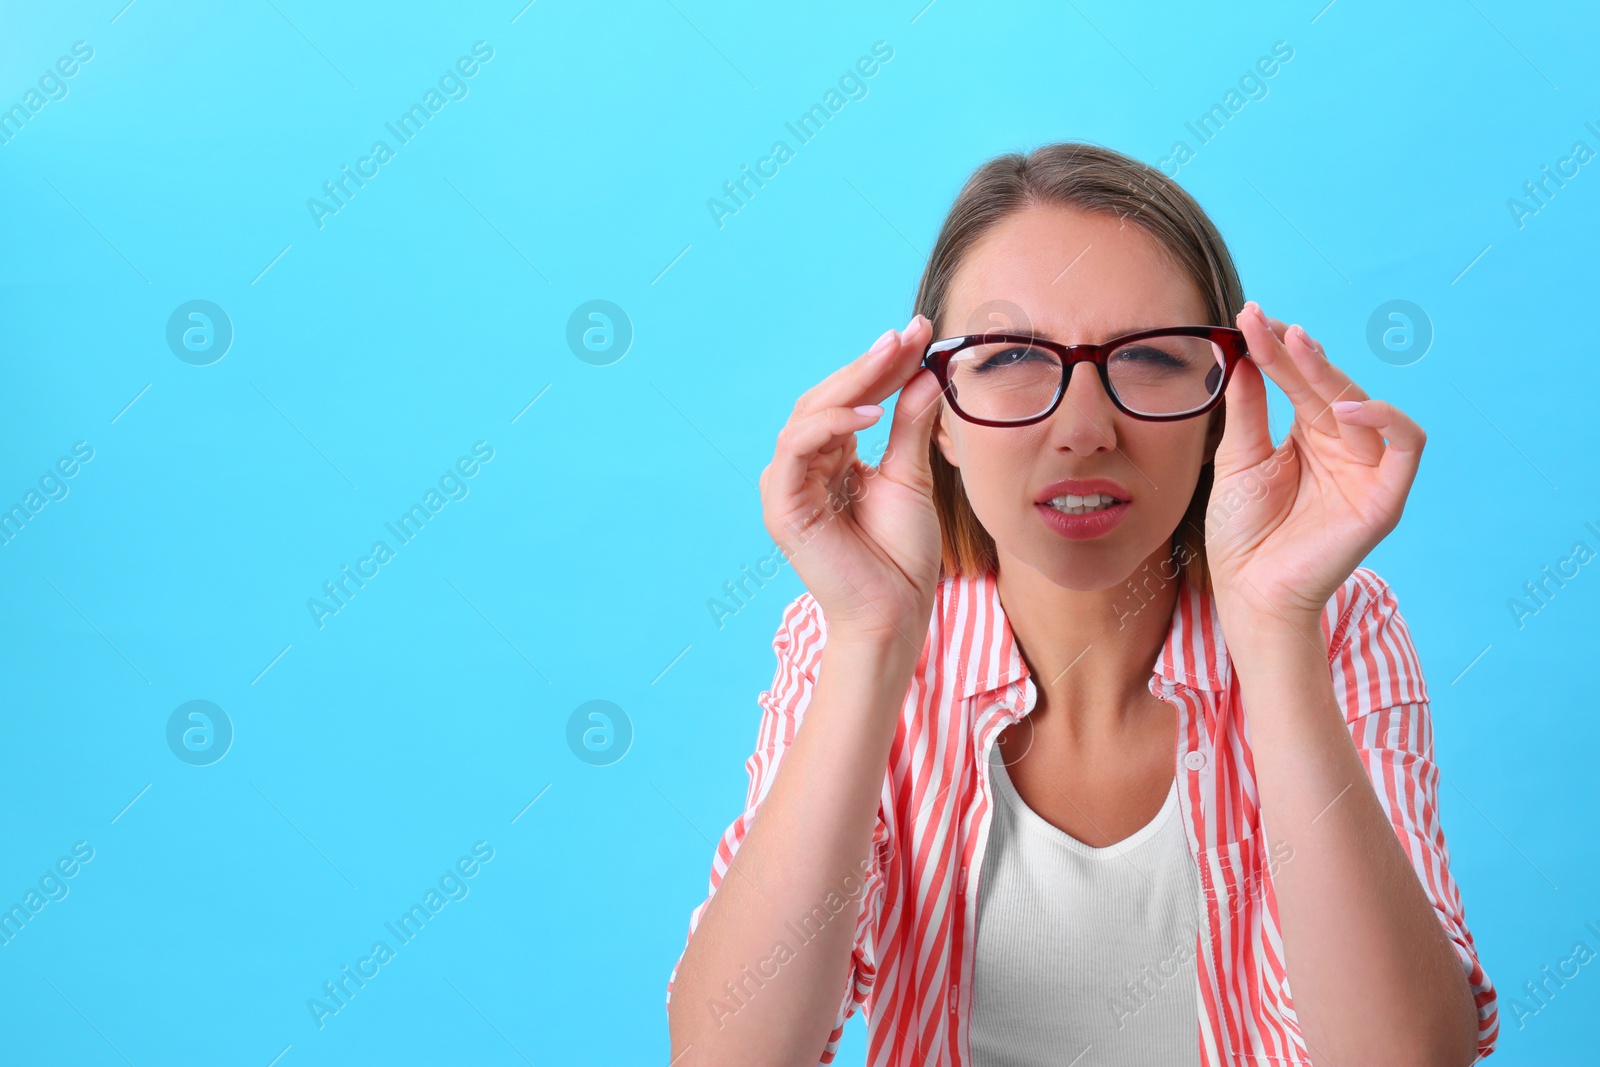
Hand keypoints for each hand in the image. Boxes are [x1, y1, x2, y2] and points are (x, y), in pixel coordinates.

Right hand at [759, 315, 946, 646]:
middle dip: (868, 364)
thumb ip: (910, 426)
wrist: (895, 613)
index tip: (919, 332)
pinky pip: (796, 450)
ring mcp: (787, 486)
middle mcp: (802, 467)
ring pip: (808, 415)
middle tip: (907, 334)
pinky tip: (870, 412)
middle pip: (827, 398)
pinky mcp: (782, 507)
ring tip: (893, 361)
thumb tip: (925, 374)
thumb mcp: (911, 477)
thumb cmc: (900, 556)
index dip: (882, 365)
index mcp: (829, 459)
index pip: (851, 398)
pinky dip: (829, 425)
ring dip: (851, 384)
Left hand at [1205, 301, 1425, 627]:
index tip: (1249, 318)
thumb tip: (1245, 353)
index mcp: (1309, 437)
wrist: (1248, 592)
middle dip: (1297, 353)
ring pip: (1364, 405)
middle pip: (1329, 386)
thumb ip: (1246, 408)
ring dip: (1329, 373)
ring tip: (1296, 349)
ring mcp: (1366, 470)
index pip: (1301, 381)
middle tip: (1266, 324)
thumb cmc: (1241, 534)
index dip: (1279, 350)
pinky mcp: (1385, 497)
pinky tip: (1343, 408)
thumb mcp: (1237, 459)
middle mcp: (1343, 447)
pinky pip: (1407, 446)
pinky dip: (1385, 420)